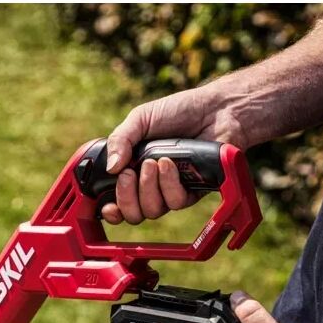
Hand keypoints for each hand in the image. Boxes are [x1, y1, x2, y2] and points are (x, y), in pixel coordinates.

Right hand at [102, 86, 244, 225]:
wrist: (215, 109)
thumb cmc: (178, 111)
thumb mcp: (141, 119)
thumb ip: (120, 140)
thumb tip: (110, 168)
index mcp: (133, 168)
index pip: (117, 201)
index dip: (111, 210)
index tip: (107, 206)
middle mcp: (150, 184)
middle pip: (133, 213)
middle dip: (127, 197)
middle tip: (129, 174)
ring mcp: (171, 189)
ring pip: (152, 210)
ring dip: (149, 188)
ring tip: (155, 162)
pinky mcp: (193, 191)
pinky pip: (176, 202)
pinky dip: (170, 184)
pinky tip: (171, 164)